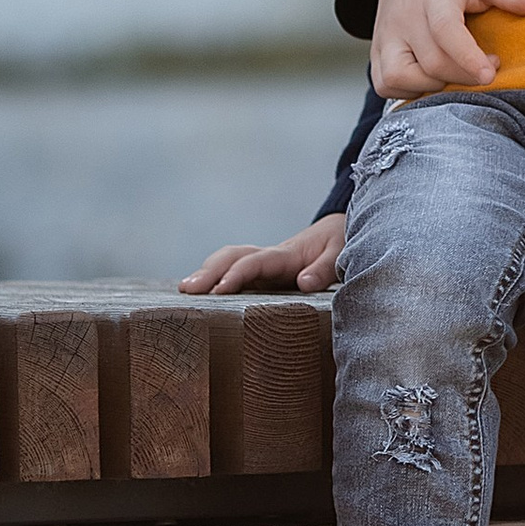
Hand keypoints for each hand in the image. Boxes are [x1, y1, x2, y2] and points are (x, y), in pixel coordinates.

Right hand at [181, 214, 345, 294]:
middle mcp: (268, 256)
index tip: (220, 289)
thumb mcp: (340, 254)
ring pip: (228, 261)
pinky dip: (211, 276)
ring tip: (184, 291)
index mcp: (286, 255)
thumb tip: (304, 282)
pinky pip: (232, 270)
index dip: (237, 274)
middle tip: (187, 290)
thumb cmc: (339, 244)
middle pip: (233, 257)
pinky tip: (196, 291)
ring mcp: (262, 264)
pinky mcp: (261, 273)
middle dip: (209, 271)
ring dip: (206, 272)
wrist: (336, 233)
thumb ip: (324, 269)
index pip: (256, 262)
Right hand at [370, 0, 524, 96]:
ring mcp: (386, 35)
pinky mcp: (377, 49)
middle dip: (464, 75)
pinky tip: (431, 79)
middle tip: (488, 68)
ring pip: (400, 76)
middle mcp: (405, 17)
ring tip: (458, 73)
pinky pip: (385, 83)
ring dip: (434, 85)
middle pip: (431, 61)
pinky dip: (407, 90)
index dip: (467, 56)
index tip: (491, 72)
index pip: (445, 29)